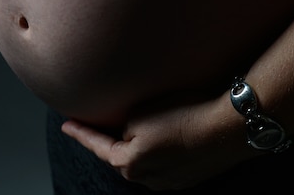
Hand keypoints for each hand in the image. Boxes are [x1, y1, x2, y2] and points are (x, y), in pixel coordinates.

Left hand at [60, 94, 255, 190]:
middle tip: (110, 120)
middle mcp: (145, 179)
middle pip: (122, 155)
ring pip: (146, 160)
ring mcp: (169, 182)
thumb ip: (124, 125)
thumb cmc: (182, 114)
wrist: (227, 128)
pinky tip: (176, 133)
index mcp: (128, 163)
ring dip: (145, 144)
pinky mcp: (190, 177)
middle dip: (116, 139)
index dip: (80, 132)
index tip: (66, 124)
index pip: (97, 145)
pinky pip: (167, 162)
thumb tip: (129, 133)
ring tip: (155, 124)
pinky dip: (165, 149)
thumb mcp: (141, 112)